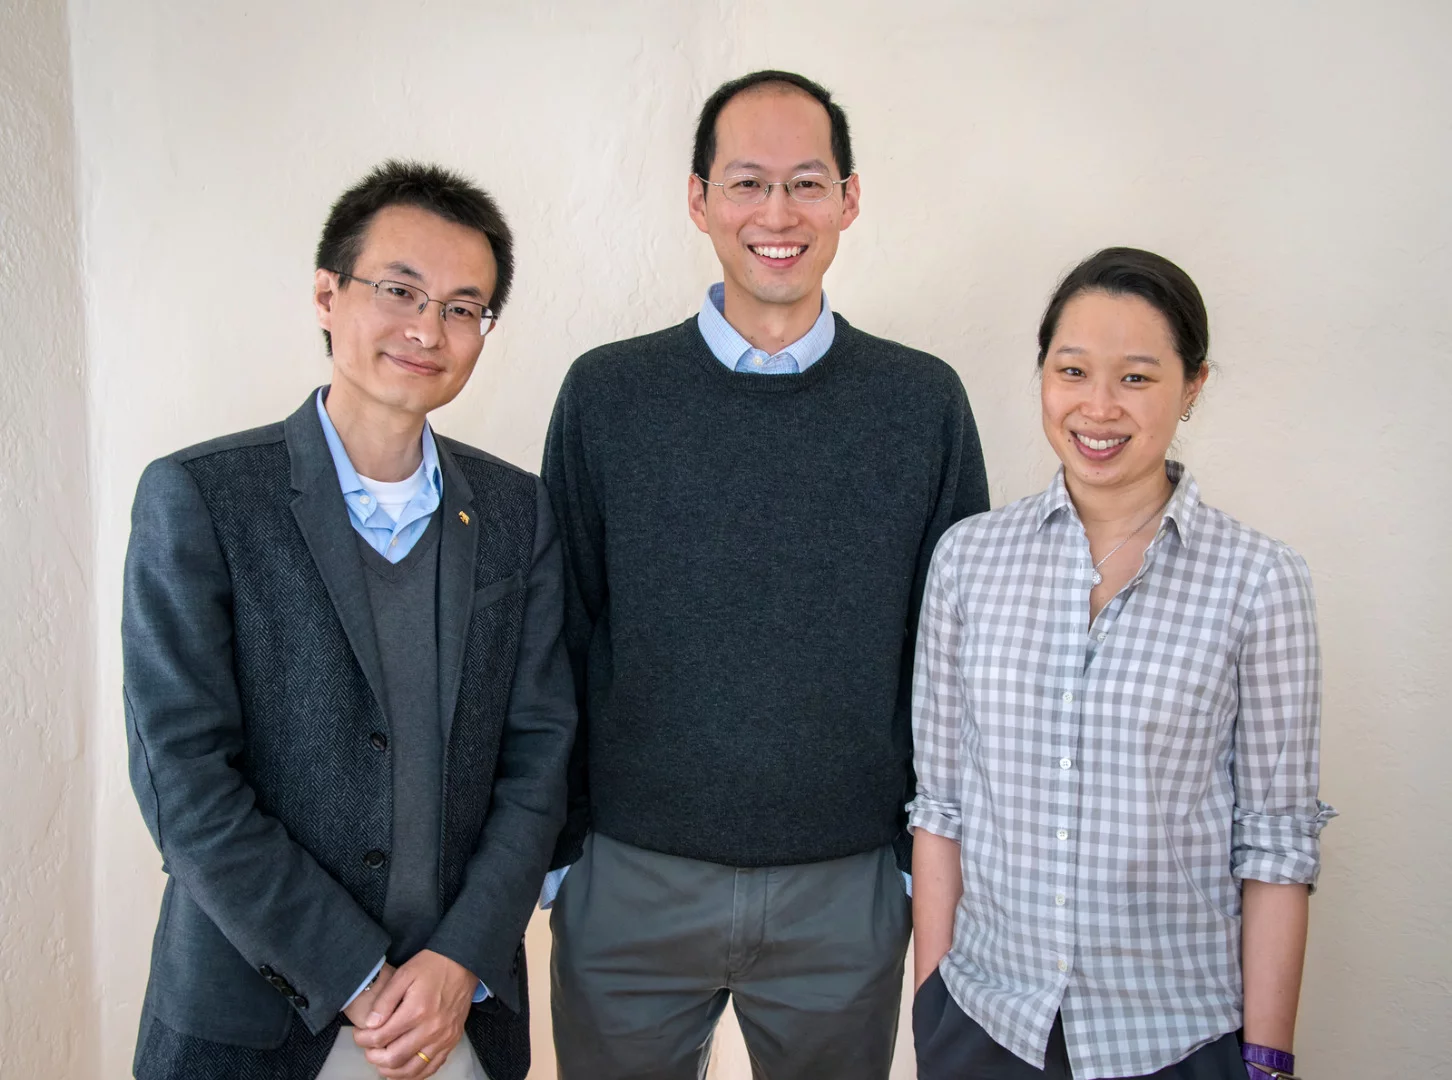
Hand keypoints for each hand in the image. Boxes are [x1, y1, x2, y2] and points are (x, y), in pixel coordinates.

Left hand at [352, 949, 474, 1078]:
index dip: (363, 1039)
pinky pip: (431, 1068)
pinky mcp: (451, 1042)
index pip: (380, 1038)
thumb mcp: (403, 974)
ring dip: (391, 1070)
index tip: (358, 1034)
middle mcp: (430, 1029)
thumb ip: (385, 1000)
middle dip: (373, 1057)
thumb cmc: (432, 966)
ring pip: (411, 1070)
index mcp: (416, 1011)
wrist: (463, 963)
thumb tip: (370, 1025)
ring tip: (381, 1061)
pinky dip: (414, 1074)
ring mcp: (443, 1039)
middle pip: (393, 1058)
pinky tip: (403, 1069)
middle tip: (368, 1048)